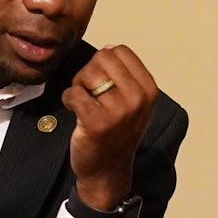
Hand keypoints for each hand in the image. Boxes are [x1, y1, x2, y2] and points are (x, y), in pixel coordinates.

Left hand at [62, 45, 158, 209]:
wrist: (107, 170)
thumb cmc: (116, 132)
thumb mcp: (133, 102)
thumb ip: (124, 75)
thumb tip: (108, 47)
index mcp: (149, 89)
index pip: (120, 51)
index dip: (104, 62)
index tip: (104, 81)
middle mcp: (138, 99)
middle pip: (102, 58)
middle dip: (89, 72)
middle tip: (90, 93)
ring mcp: (119, 112)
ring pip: (86, 74)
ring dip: (78, 86)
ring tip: (84, 103)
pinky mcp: (97, 123)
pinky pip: (73, 93)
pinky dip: (68, 99)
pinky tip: (75, 112)